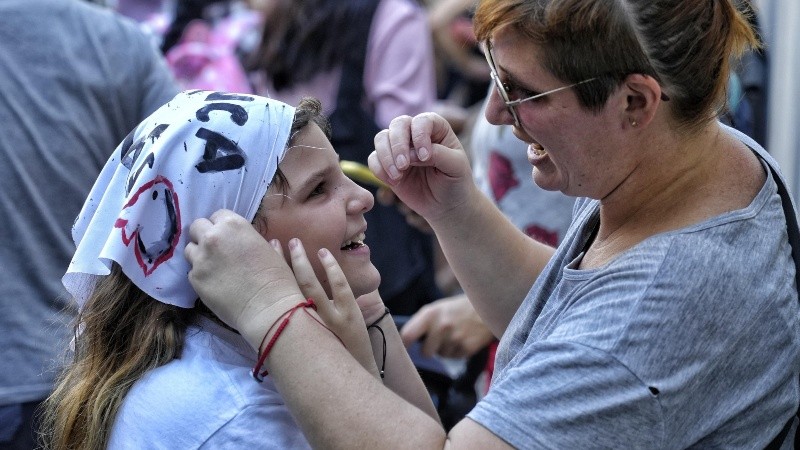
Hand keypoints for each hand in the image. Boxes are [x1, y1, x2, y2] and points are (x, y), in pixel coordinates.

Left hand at [185, 209, 304, 332]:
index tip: (227, 237)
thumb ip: (245, 237)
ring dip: (199, 255)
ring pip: (190, 249)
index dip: (222, 226)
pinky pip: (192, 271)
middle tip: (216, 250)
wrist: (268, 307)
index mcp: (233, 225)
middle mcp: (213, 237)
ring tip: (213, 267)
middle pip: (197, 227)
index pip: (217, 215)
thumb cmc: (275, 276)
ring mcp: (201, 258)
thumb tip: (237, 239)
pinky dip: (201, 275)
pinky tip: (215, 283)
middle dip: (204, 235)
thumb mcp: (265, 247)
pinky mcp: (194, 279)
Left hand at [285, 238, 379, 377]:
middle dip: (299, 261)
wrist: (351, 377)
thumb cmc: (356, 346)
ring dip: (285, 272)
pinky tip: (270, 283)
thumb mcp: (358, 320)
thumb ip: (351, 297)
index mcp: (349, 314)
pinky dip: (276, 297)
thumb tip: (345, 273)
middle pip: (311, 285)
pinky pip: (284, 314)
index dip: (330, 265)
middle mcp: (330, 320)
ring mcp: (312, 329)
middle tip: (292, 241)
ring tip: (276, 251)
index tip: (321, 250)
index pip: (339, 283)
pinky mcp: (300, 338)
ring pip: (294, 296)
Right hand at [368, 113, 473, 227]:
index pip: (422, 121)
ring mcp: (400, 148)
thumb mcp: (456, 166)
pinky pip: (374, 159)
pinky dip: (379, 169)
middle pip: (398, 124)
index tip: (425, 157)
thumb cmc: (456, 182)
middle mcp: (415, 134)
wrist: (447, 206)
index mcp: (436, 128)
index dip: (420, 135)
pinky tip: (393, 182)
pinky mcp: (388, 164)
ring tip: (397, 176)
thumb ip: (438, 155)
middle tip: (404, 166)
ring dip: (386, 156)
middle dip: (398, 144)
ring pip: (381, 138)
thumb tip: (411, 153)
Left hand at [400, 294, 494, 358]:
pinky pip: (454, 357)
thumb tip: (404, 342)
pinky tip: (463, 338)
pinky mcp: (467, 347)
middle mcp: (441, 326)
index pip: (408, 335)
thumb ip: (420, 323)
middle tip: (438, 339)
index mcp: (430, 314)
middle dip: (429, 349)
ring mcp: (455, 338)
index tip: (403, 350)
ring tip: (454, 335)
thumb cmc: (456, 309)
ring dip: (445, 349)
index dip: (403, 345)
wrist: (487, 307)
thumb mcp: (436, 308)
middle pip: (425, 353)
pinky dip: (457, 351)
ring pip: (441, 355)